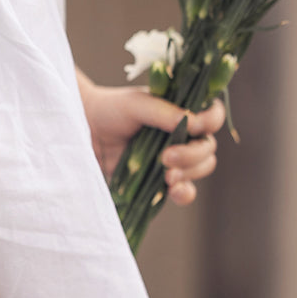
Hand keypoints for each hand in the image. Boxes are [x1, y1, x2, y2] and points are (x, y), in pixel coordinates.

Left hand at [78, 76, 224, 205]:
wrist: (84, 133)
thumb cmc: (110, 110)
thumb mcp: (136, 105)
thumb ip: (165, 112)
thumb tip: (195, 123)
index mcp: (182, 110)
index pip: (212, 115)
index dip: (211, 121)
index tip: (196, 127)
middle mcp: (184, 134)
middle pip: (208, 148)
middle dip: (193, 155)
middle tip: (166, 157)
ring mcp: (175, 158)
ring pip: (201, 168)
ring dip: (189, 173)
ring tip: (166, 175)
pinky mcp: (162, 180)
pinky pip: (185, 190)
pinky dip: (185, 192)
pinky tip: (174, 191)